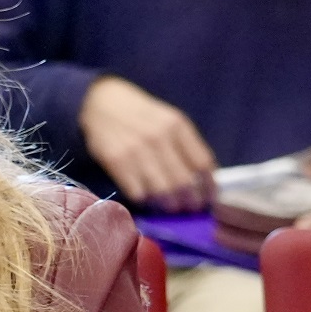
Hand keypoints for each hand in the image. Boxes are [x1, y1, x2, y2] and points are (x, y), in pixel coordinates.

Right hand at [78, 76, 215, 211]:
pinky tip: (148, 199)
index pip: (202, 163)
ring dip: (169, 205)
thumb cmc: (140, 115)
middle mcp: (159, 138)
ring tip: (170, 207)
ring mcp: (136, 151)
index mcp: (177, 126)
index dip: (208, 186)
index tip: (208, 198)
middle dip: (190, 201)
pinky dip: (146, 201)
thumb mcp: (168, 120)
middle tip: (189, 208)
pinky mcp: (116, 162)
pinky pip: (138, 192)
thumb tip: (202, 179)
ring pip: (162, 191)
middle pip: (184, 182)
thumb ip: (185, 145)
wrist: (101, 103)